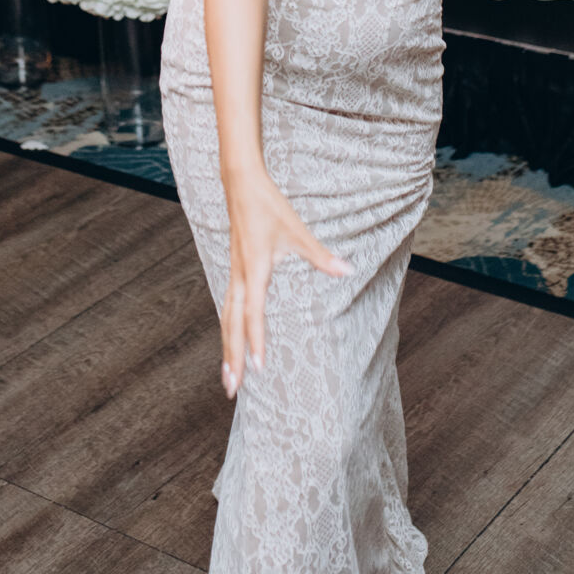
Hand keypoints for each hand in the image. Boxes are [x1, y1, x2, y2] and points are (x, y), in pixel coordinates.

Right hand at [220, 166, 350, 396]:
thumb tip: (346, 270)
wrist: (240, 183)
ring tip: (227, 376)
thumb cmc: (269, 206)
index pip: (254, 313)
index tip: (257, 368)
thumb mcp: (297, 230)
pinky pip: (228, 307)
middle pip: (232, 325)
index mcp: (255, 269)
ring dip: (226, 348)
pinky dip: (228, 329)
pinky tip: (231, 341)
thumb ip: (320, 255)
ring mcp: (234, 274)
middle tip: (231, 389)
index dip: (256, 341)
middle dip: (232, 358)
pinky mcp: (234, 271)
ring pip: (226, 319)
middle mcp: (240, 277)